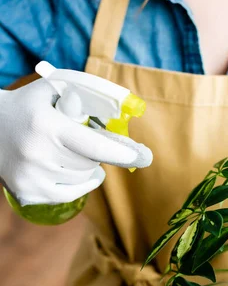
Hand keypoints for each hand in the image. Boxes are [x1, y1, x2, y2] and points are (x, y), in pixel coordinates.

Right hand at [0, 78, 151, 205]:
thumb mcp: (51, 90)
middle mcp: (37, 154)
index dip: (119, 153)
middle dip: (96, 154)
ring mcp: (31, 177)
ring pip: (82, 180)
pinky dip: (81, 186)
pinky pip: (70, 195)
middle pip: (89, 164)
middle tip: (90, 144)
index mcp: (46, 126)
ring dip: (88, 169)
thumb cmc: (29, 107)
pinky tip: (81, 175)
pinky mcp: (28, 194)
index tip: (141, 157)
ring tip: (76, 155)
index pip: (92, 145)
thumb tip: (125, 104)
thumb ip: (84, 93)